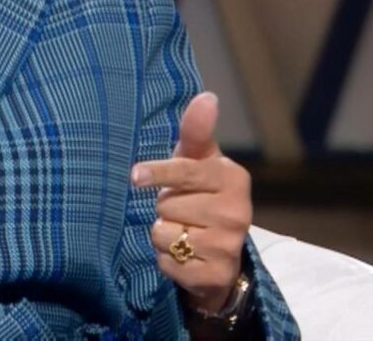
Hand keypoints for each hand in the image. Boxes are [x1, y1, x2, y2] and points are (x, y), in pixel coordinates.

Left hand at [131, 91, 250, 313]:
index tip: (135, 175)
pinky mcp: (215, 275)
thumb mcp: (200, 161)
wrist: (222, 255)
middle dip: (165, 208)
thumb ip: (197, 131)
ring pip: (164, 234)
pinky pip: (167, 263)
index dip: (158, 173)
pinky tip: (183, 255)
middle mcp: (237, 212)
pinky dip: (166, 260)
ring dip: (163, 234)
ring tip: (182, 232)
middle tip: (182, 210)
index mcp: (233, 178)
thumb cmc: (203, 194)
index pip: (187, 170)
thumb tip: (206, 96)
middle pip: (168, 204)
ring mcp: (228, 246)